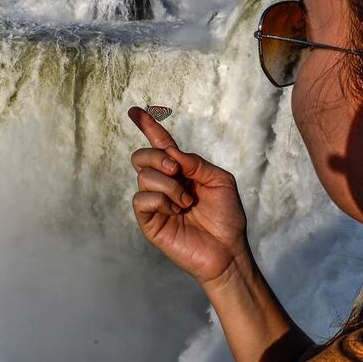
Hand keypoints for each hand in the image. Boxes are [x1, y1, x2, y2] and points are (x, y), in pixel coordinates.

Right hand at [128, 107, 248, 287]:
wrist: (227, 250)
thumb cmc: (227, 218)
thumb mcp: (221, 181)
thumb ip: (197, 163)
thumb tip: (172, 154)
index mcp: (181, 171)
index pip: (161, 145)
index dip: (148, 127)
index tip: (135, 111)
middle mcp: (164, 184)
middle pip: (142, 156)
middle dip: (157, 157)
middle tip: (176, 170)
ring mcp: (155, 202)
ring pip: (144, 176)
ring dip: (168, 185)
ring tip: (186, 202)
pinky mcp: (149, 221)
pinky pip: (141, 199)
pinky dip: (161, 200)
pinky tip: (176, 211)